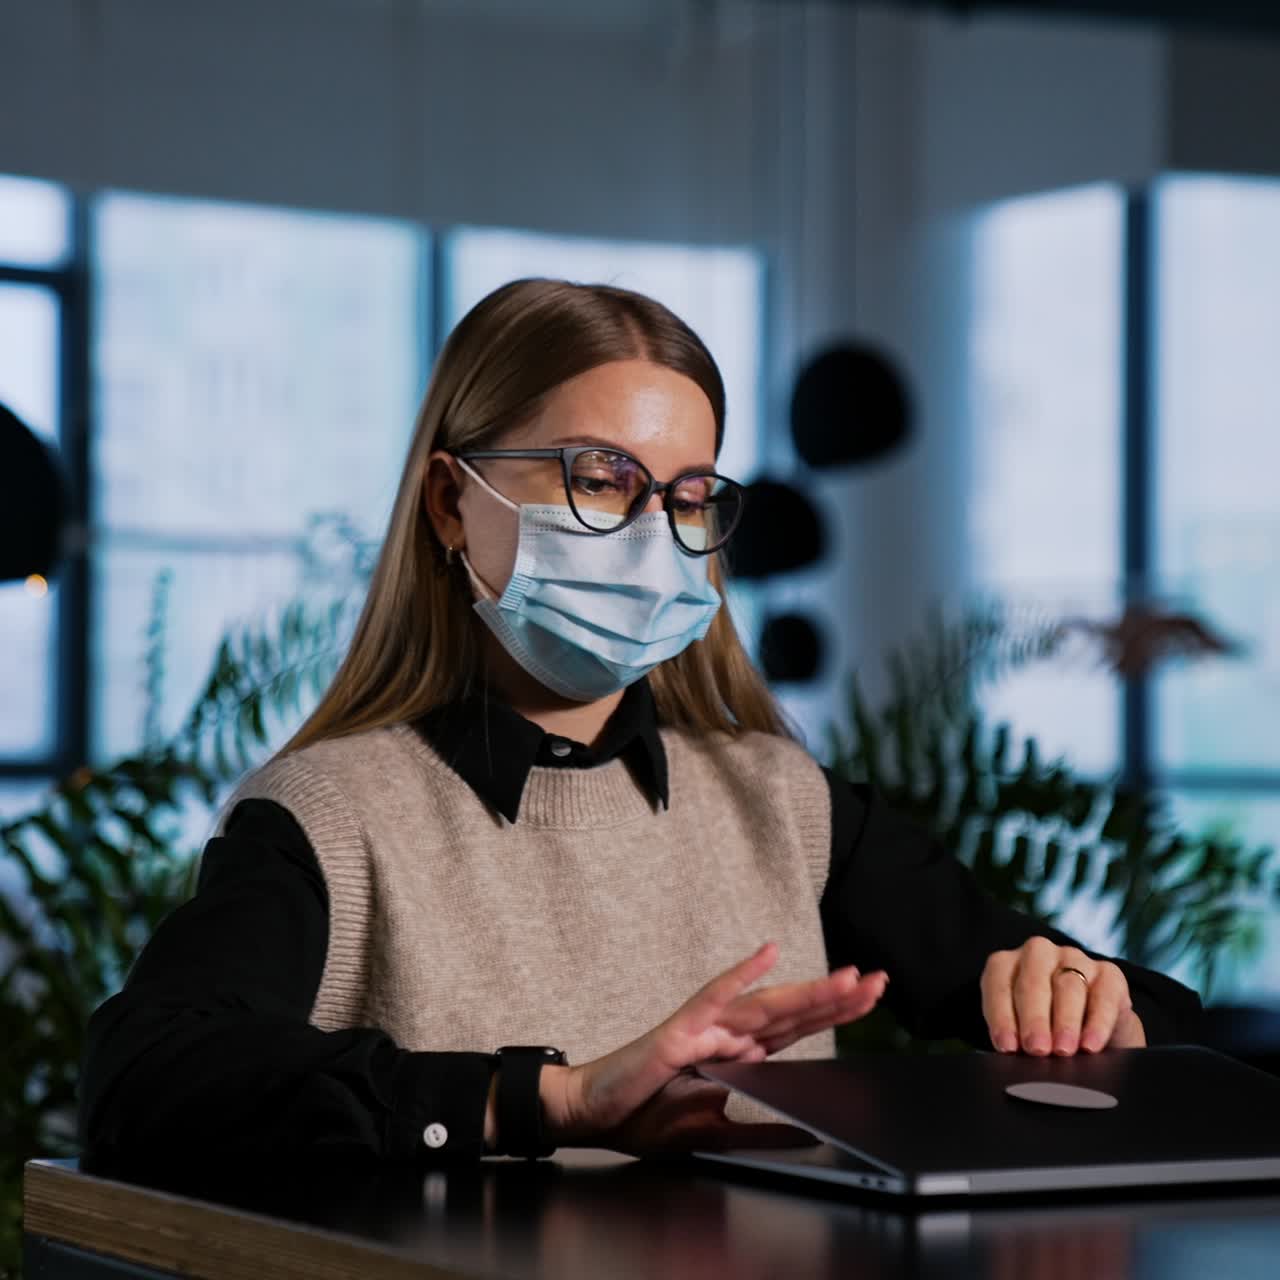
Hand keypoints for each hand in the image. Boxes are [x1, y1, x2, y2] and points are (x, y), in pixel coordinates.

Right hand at [539, 942, 888, 1155]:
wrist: (594, 1112)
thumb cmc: (645, 1116)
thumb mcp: (715, 1134)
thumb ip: (761, 1131)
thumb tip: (807, 1132)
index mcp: (739, 1054)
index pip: (797, 1029)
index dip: (834, 1012)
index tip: (871, 997)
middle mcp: (728, 1033)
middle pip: (792, 1012)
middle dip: (837, 997)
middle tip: (879, 981)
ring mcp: (705, 1026)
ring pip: (766, 1004)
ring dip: (808, 991)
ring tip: (846, 979)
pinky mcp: (679, 1029)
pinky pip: (715, 996)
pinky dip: (742, 974)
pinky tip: (767, 953)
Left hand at [981, 936, 1145, 1055]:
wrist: (1092, 1027)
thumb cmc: (1043, 1029)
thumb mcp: (1021, 1029)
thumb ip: (1014, 1036)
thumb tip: (1013, 1055)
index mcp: (1007, 964)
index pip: (998, 984)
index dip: (1001, 1017)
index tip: (1007, 1047)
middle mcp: (1038, 954)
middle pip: (1033, 982)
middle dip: (1034, 1019)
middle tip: (1036, 1049)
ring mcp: (1074, 958)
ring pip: (1069, 986)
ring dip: (1065, 1021)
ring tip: (1063, 1050)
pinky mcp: (1108, 973)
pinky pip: (1104, 995)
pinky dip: (1097, 1023)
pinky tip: (1091, 1045)